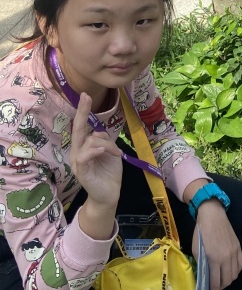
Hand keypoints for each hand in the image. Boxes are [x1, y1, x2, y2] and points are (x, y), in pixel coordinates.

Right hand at [70, 93, 121, 208]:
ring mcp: (78, 163)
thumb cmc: (108, 172)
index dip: (83, 111)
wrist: (109, 195)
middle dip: (82, 112)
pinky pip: (84, 157)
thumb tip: (98, 132)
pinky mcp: (82, 173)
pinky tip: (102, 150)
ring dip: (106, 144)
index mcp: (83, 147)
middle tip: (85, 97)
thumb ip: (103, 141)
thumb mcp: (109, 152)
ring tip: (116, 153)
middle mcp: (77, 153)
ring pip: (88, 141)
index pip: (81, 126)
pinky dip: (93, 150)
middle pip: (78, 130)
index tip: (84, 95)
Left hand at [192, 199, 241, 289]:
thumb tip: (204, 277)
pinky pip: (240, 265)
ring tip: (220, 279)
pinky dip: (235, 272)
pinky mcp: (239, 248)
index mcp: (214, 259)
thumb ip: (201, 265)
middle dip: (220, 289)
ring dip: (227, 280)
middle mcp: (226, 258)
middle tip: (213, 289)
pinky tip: (229, 271)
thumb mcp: (196, 250)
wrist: (213, 215)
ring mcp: (234, 253)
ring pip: (234, 275)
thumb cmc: (201, 232)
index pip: (215, 284)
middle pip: (226, 281)